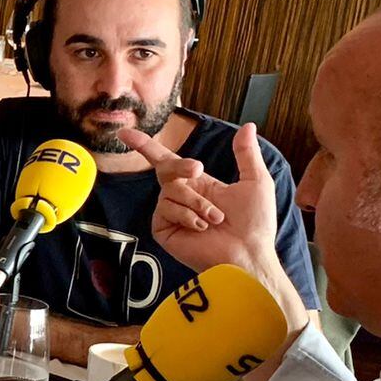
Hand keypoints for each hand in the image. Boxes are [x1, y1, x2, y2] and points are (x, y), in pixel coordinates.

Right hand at [120, 121, 281, 274]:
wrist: (247, 254)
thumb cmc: (255, 223)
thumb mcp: (255, 181)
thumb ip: (246, 154)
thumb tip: (248, 126)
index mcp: (199, 184)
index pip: (168, 161)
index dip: (146, 146)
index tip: (124, 134)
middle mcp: (182, 197)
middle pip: (165, 169)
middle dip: (181, 166)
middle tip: (198, 170)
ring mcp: (171, 214)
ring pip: (170, 190)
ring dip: (196, 201)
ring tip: (213, 219)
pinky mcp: (164, 229)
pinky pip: (166, 209)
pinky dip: (186, 215)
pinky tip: (200, 228)